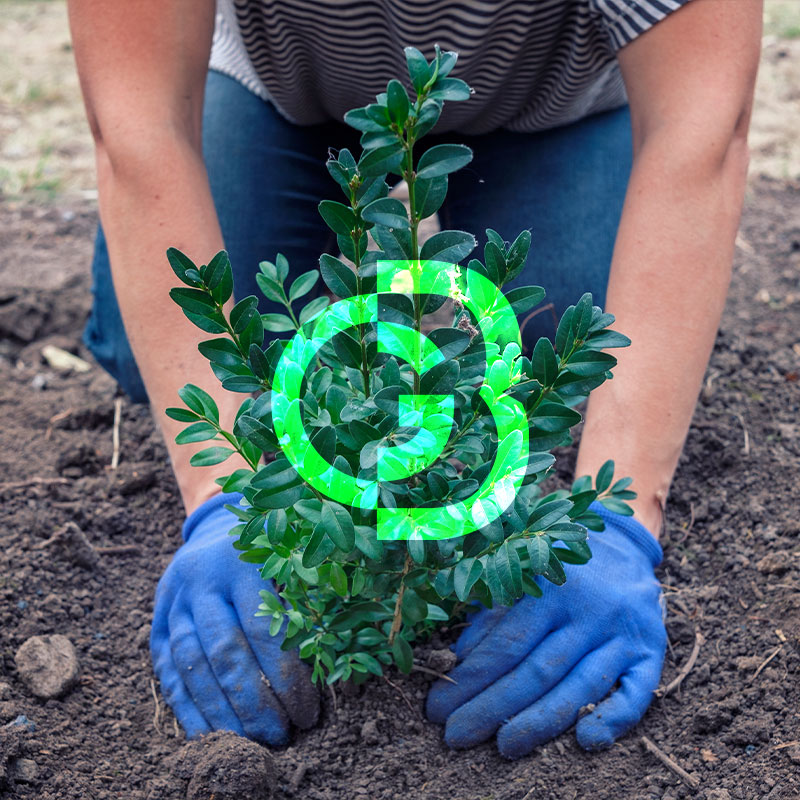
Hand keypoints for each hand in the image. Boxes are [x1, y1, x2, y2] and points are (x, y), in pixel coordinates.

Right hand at [150, 492, 319, 742]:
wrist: (218, 526)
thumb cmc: (270, 549)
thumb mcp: (292, 558)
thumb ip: (308, 598)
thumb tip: (336, 658)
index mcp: (242, 561)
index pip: (263, 629)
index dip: (285, 677)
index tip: (307, 711)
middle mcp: (201, 580)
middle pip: (224, 651)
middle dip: (253, 702)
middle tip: (279, 735)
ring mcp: (173, 600)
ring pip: (190, 664)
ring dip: (220, 711)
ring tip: (248, 741)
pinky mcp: (156, 620)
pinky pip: (165, 670)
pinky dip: (186, 706)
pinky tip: (208, 734)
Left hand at [426, 503, 665, 757]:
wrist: (623, 542)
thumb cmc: (558, 562)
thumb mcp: (521, 576)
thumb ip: (492, 615)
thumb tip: (459, 660)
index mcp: (552, 586)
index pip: (508, 644)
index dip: (472, 680)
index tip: (439, 710)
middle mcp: (590, 610)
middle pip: (538, 670)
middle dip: (494, 708)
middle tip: (457, 736)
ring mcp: (624, 633)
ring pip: (581, 686)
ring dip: (541, 722)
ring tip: (505, 747)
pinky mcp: (651, 651)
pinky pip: (637, 692)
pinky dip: (614, 719)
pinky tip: (587, 742)